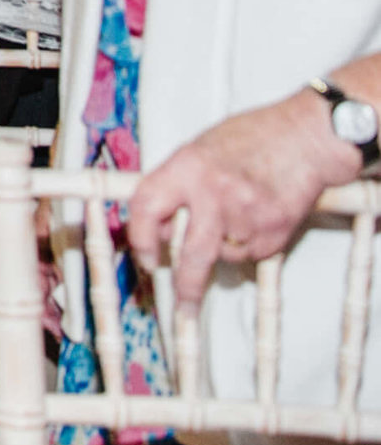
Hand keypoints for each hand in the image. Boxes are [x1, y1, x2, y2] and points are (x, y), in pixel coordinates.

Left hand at [124, 89, 363, 309]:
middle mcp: (214, 194)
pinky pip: (251, 253)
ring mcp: (248, 215)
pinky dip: (249, 244)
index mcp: (187, 168)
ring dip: (222, 249)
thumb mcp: (197, 151)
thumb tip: (158, 230)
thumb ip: (175, 187)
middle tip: (182, 306)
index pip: (146, 208)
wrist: (305, 139)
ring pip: (223, 256)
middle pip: (191, 255)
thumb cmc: (250, 139)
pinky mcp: (276, 232)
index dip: (140, 238)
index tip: (146, 258)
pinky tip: (257, 216)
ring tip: (236, 217)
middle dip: (185, 287)